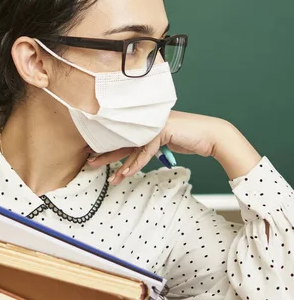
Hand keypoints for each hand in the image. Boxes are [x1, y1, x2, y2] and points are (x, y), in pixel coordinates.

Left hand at [87, 110, 260, 183]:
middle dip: (105, 153)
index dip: (108, 145)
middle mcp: (147, 121)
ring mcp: (154, 124)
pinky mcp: (161, 130)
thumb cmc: (190, 138)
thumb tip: (133, 157)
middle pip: (122, 139)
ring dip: (120, 165)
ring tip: (111, 178)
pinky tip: (127, 174)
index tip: (94, 154)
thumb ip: (149, 146)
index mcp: (145, 122)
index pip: (124, 135)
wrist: (211, 136)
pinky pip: (145, 151)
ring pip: (132, 147)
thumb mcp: (164, 143)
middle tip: (89, 162)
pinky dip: (136, 164)